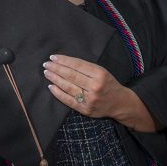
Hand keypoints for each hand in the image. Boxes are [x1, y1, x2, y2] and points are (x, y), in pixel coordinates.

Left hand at [43, 54, 161, 131]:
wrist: (120, 103)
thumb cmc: (109, 84)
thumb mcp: (102, 71)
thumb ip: (86, 68)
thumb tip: (64, 62)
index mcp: (100, 74)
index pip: (77, 65)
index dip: (64, 60)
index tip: (53, 57)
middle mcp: (95, 86)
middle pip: (71, 75)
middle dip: (56, 68)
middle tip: (46, 64)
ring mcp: (89, 99)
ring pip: (68, 87)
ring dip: (55, 79)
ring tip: (47, 73)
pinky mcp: (85, 109)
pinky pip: (68, 100)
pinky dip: (58, 93)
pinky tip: (51, 86)